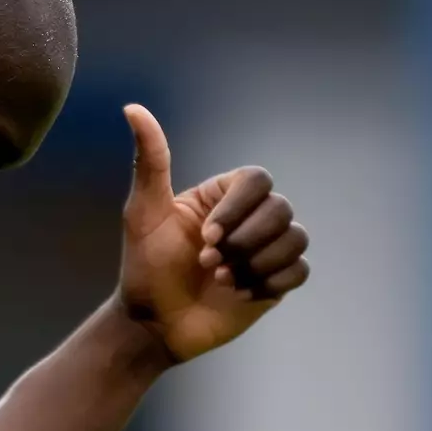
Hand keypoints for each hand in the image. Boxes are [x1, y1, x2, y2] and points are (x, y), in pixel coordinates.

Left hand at [116, 104, 310, 363]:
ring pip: (295, 238)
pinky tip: (238, 294)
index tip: (205, 236)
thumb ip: (150, 159)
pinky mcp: (275, 282)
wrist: (153, 323)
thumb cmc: (144, 265)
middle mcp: (249, 217)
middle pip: (281, 209)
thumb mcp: (143, 211)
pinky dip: (270, 282)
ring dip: (256, 263)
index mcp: (223, 195)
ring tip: (222, 280)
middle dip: (243, 242)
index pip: (258, 180)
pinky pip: (299, 271)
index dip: (238, 209)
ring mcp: (265, 249)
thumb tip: (132, 107)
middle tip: (208, 265)